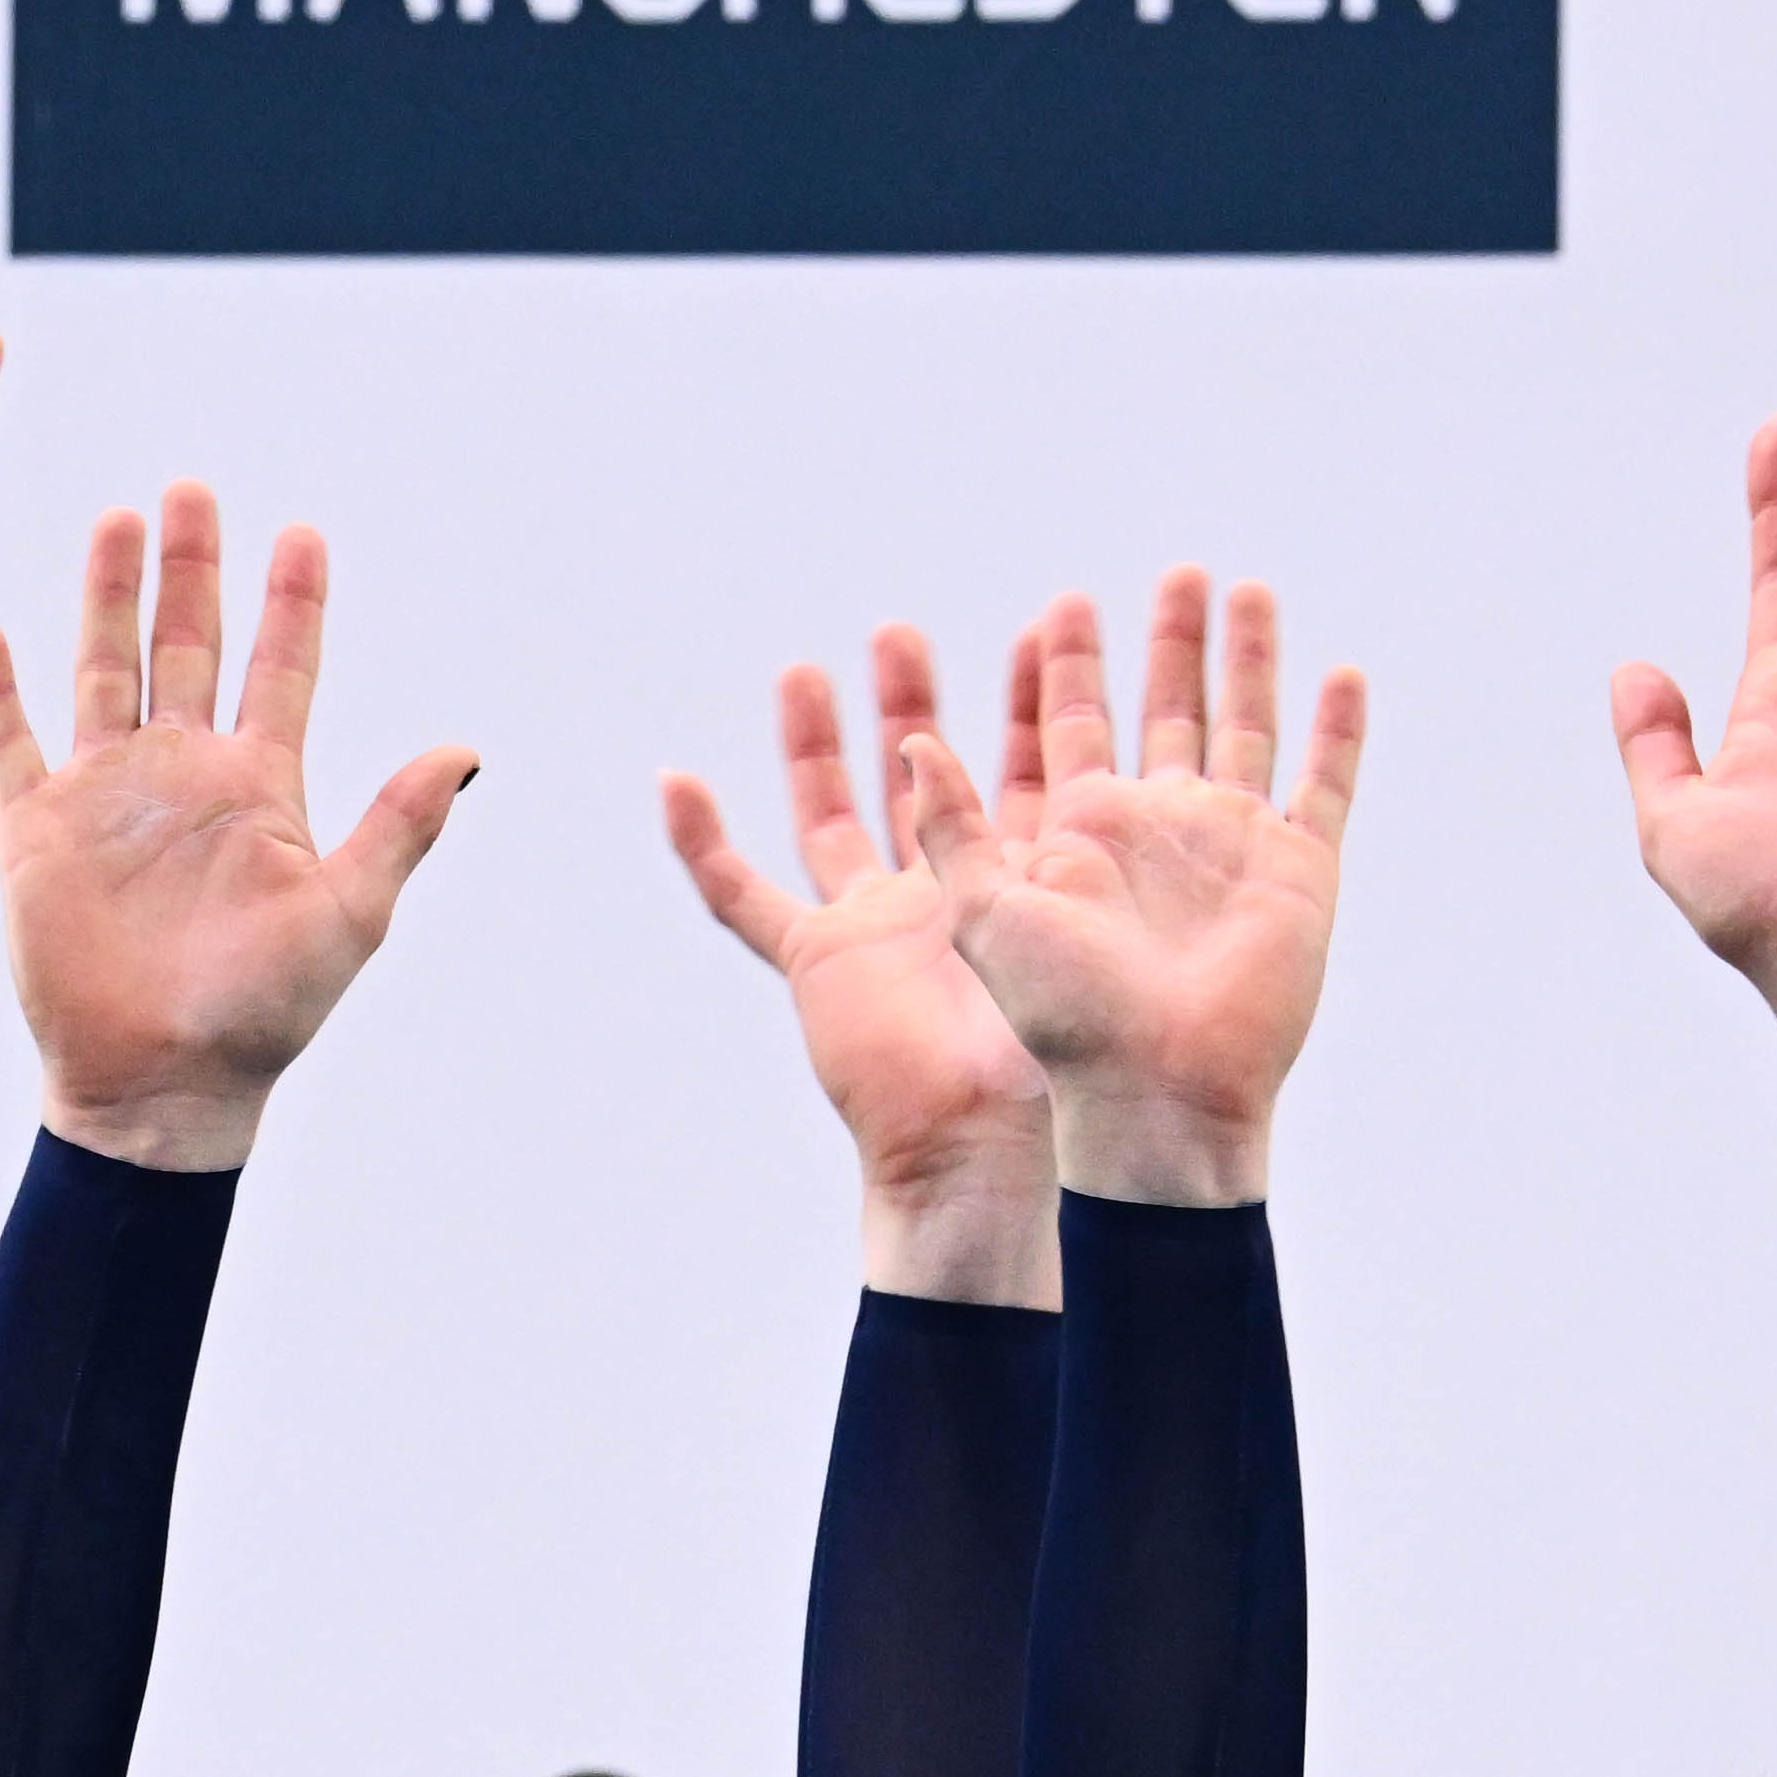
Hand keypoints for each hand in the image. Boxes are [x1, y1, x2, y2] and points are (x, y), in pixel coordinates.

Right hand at [0, 488, 479, 1174]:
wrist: (162, 1084)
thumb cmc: (264, 1014)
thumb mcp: (347, 915)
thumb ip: (398, 826)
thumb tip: (465, 750)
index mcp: (260, 787)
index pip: (281, 671)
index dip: (291, 604)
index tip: (302, 531)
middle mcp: (183, 775)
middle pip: (187, 645)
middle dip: (191, 568)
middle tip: (192, 488)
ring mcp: (107, 796)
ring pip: (105, 669)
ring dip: (108, 597)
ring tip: (117, 520)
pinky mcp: (36, 829)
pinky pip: (8, 742)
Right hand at [663, 622, 1054, 1306]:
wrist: (987, 1151)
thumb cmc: (1055, 1062)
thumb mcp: (1076, 929)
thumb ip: (1071, 853)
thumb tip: (1103, 774)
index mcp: (1024, 891)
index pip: (1025, 769)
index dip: (1030, 700)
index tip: (1040, 625)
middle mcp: (943, 899)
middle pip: (921, 779)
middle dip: (914, 700)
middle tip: (903, 632)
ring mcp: (872, 927)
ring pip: (831, 814)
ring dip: (815, 746)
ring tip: (808, 672)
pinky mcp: (816, 960)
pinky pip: (741, 896)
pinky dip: (702, 845)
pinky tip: (673, 785)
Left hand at [916, 570, 1361, 1212]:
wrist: (1159, 1094)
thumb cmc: (1065, 1022)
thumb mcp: (985, 916)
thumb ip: (953, 829)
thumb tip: (912, 746)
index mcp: (1084, 831)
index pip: (1076, 721)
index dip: (1070, 663)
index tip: (1067, 602)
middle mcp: (1160, 830)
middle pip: (1167, 709)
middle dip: (1171, 641)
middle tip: (1180, 574)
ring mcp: (1234, 847)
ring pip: (1247, 728)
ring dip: (1247, 661)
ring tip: (1247, 593)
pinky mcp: (1298, 872)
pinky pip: (1323, 786)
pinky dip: (1336, 732)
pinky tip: (1341, 676)